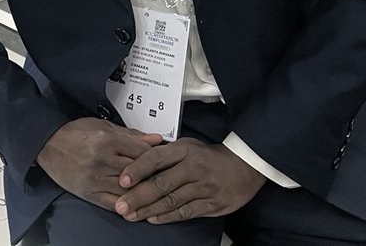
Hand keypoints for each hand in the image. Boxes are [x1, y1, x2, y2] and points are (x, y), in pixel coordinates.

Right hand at [35, 118, 162, 211]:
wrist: (47, 145)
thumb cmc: (74, 134)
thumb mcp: (102, 126)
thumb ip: (131, 134)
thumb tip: (155, 139)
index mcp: (107, 139)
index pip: (142, 152)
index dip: (157, 158)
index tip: (165, 161)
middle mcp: (102, 159)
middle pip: (139, 172)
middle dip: (154, 176)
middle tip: (165, 178)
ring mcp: (95, 178)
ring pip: (129, 190)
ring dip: (144, 193)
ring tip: (155, 193)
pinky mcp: (89, 193)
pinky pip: (115, 204)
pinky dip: (128, 207)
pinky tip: (137, 206)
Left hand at [115, 139, 265, 223]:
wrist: (244, 166)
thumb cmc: (208, 155)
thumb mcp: (186, 145)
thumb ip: (162, 153)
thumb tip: (133, 160)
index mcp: (184, 150)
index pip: (156, 158)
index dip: (137, 170)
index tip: (122, 181)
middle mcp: (193, 168)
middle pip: (161, 184)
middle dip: (138, 197)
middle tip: (121, 205)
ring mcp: (204, 188)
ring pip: (172, 201)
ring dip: (149, 210)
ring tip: (131, 215)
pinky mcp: (213, 204)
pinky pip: (186, 212)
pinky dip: (168, 216)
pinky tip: (154, 219)